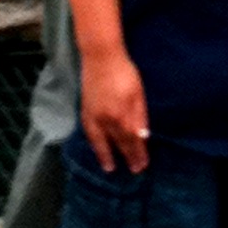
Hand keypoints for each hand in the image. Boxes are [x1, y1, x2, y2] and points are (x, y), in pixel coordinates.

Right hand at [80, 48, 150, 172]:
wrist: (101, 57)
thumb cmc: (124, 73)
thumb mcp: (138, 93)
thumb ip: (140, 116)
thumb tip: (143, 137)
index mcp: (122, 116)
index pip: (132, 141)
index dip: (138, 154)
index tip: (142, 165)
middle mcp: (107, 120)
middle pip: (118, 143)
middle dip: (127, 157)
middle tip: (133, 170)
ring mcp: (94, 116)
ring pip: (101, 142)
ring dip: (106, 156)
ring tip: (109, 168)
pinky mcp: (85, 110)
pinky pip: (89, 133)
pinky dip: (93, 143)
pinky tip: (96, 147)